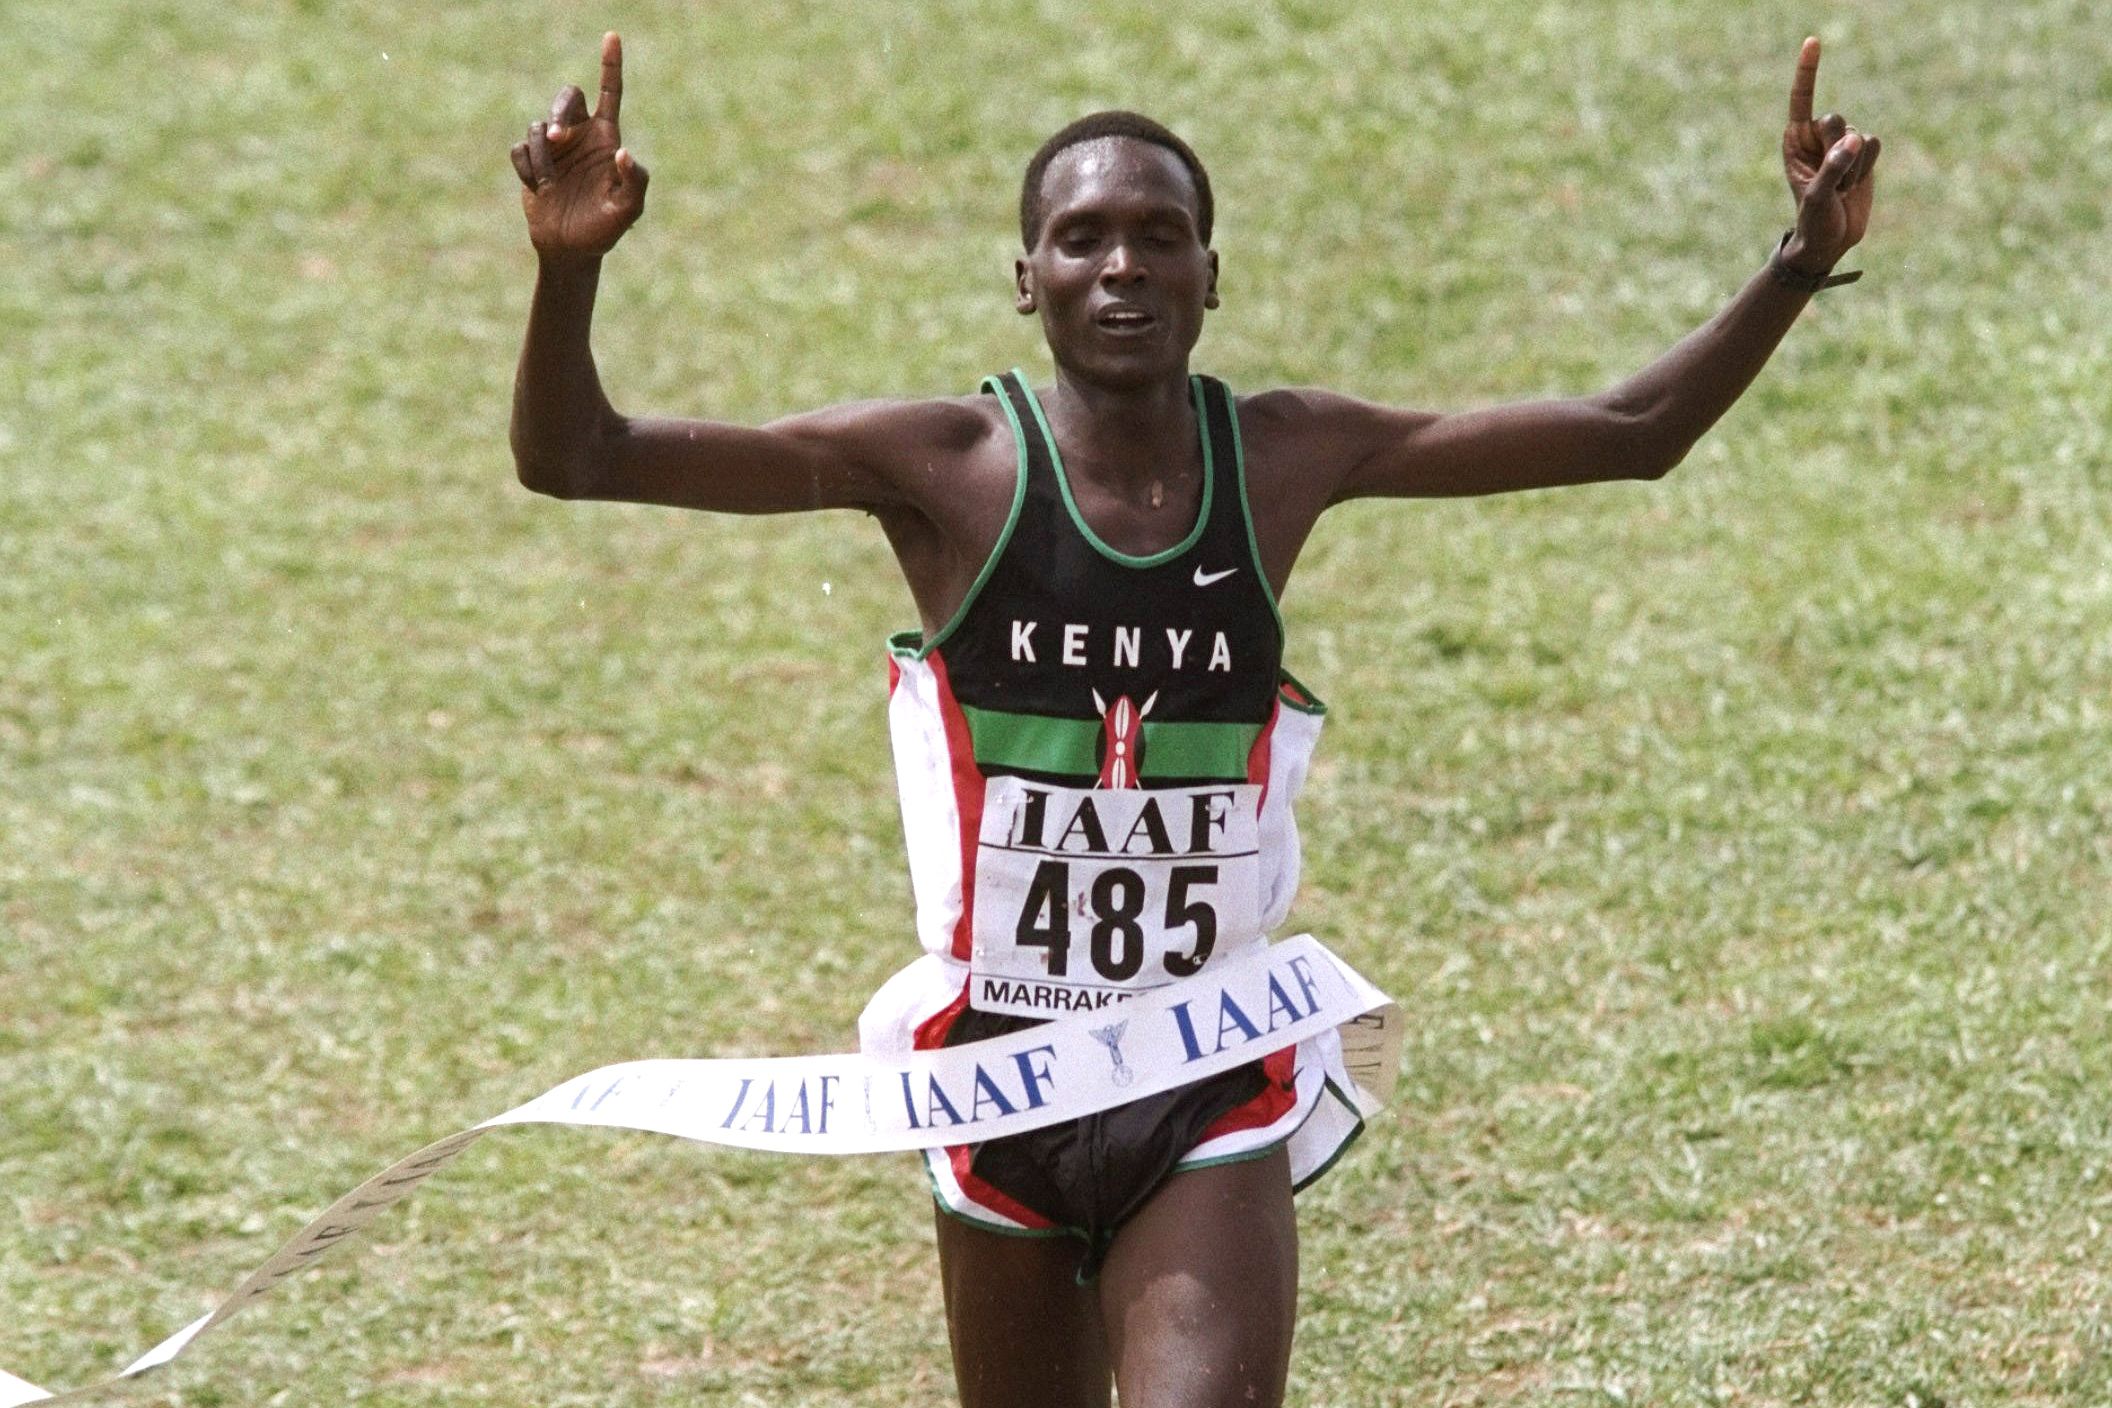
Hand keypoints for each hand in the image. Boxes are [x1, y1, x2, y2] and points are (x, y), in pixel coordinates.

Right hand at [510, 32, 648, 259]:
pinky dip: (528, 168)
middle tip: (558, 138)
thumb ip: (634, 182)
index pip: (611, 94)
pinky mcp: (532, 160)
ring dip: (543, 155)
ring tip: (551, 183)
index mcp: (608, 139)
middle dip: (559, 113)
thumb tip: (623, 152)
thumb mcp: (627, 211)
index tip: (612, 37)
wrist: (570, 250)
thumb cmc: (603, 230)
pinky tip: (540, 189)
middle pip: (567, 97)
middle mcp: (581, 136)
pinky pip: (521, 149)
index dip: (611, 65)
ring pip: (538, 126)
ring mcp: (555, 147)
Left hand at [1780, 36, 1880, 274]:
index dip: (1808, 71)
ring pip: (1860, 134)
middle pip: (1836, 119)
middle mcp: (1817, 138)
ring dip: (1855, 166)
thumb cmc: (1813, 221)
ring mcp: (1841, 145)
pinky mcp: (1863, 154)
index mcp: (1795, 142)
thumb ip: (1833, 167)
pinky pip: (1876, 145)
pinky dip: (1868, 167)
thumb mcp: (1817, 197)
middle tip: (1831, 177)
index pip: (1802, 100)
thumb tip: (1855, 140)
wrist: (1831, 241)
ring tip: (1840, 188)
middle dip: (1838, 148)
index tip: (1812, 41)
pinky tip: (1855, 184)